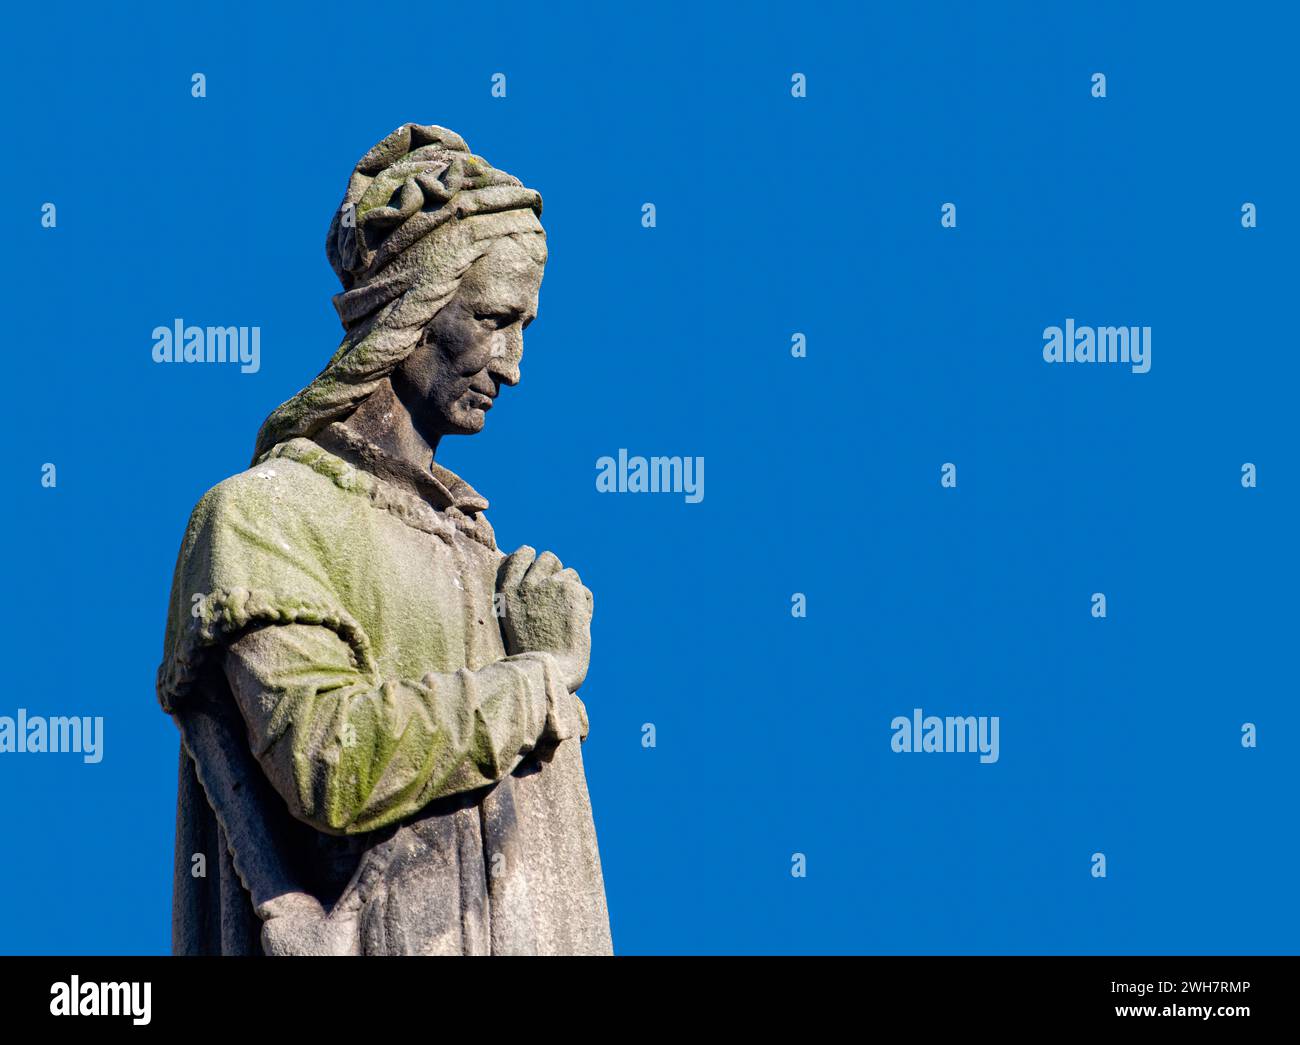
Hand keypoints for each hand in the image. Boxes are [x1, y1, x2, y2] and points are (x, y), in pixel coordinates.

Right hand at [497, 546, 592, 691]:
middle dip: (557, 574)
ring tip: (568, 617)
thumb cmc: (534, 657)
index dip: (534, 559)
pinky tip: (578, 626)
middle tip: (560, 599)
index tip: (541, 572)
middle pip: (549, 558)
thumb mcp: (515, 624)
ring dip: (572, 591)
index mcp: (507, 594)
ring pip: (569, 572)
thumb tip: (540, 578)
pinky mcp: (569, 590)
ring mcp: (548, 585)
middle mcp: (525, 584)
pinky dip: (584, 608)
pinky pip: (584, 592)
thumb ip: (523, 600)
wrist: (550, 671)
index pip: (521, 555)